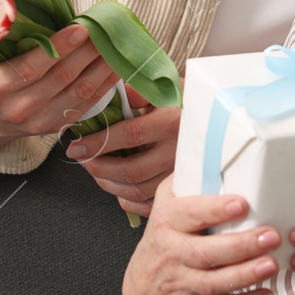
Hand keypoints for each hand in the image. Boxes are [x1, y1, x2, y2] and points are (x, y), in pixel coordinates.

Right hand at [0, 23, 118, 157]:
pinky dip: (106, 86)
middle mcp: (19, 108)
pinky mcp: (57, 127)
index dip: (58, 48)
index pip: (32, 68)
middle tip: (106, 28)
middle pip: (62, 78)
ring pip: (80, 93)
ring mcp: (41, 121)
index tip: (81, 27)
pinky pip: (88, 107)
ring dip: (103, 68)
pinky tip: (116, 66)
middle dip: (88, 52)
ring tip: (117, 44)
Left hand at [66, 86, 180, 218]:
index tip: (76, 145)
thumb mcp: (166, 90)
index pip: (129, 135)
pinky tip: (118, 187)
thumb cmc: (187, 103)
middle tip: (83, 160)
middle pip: (131, 171)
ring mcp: (180, 175)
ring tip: (96, 171)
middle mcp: (178, 152)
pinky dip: (127, 200)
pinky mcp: (180, 190)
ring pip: (137, 191)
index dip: (98, 143)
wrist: (217, 121)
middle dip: (99, 168)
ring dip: (108, 184)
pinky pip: (149, 205)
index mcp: (172, 123)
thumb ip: (136, 93)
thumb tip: (106, 97)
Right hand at [122, 173, 282, 294]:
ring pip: (215, 282)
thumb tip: (221, 145)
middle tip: (272, 236)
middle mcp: (172, 252)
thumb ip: (189, 179)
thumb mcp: (167, 203)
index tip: (242, 204)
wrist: (142, 287)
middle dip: (241, 245)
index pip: (190, 213)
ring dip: (246, 275)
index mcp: (168, 220)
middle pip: (206, 252)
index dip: (215, 210)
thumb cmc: (165, 235)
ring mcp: (182, 281)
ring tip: (272, 264)